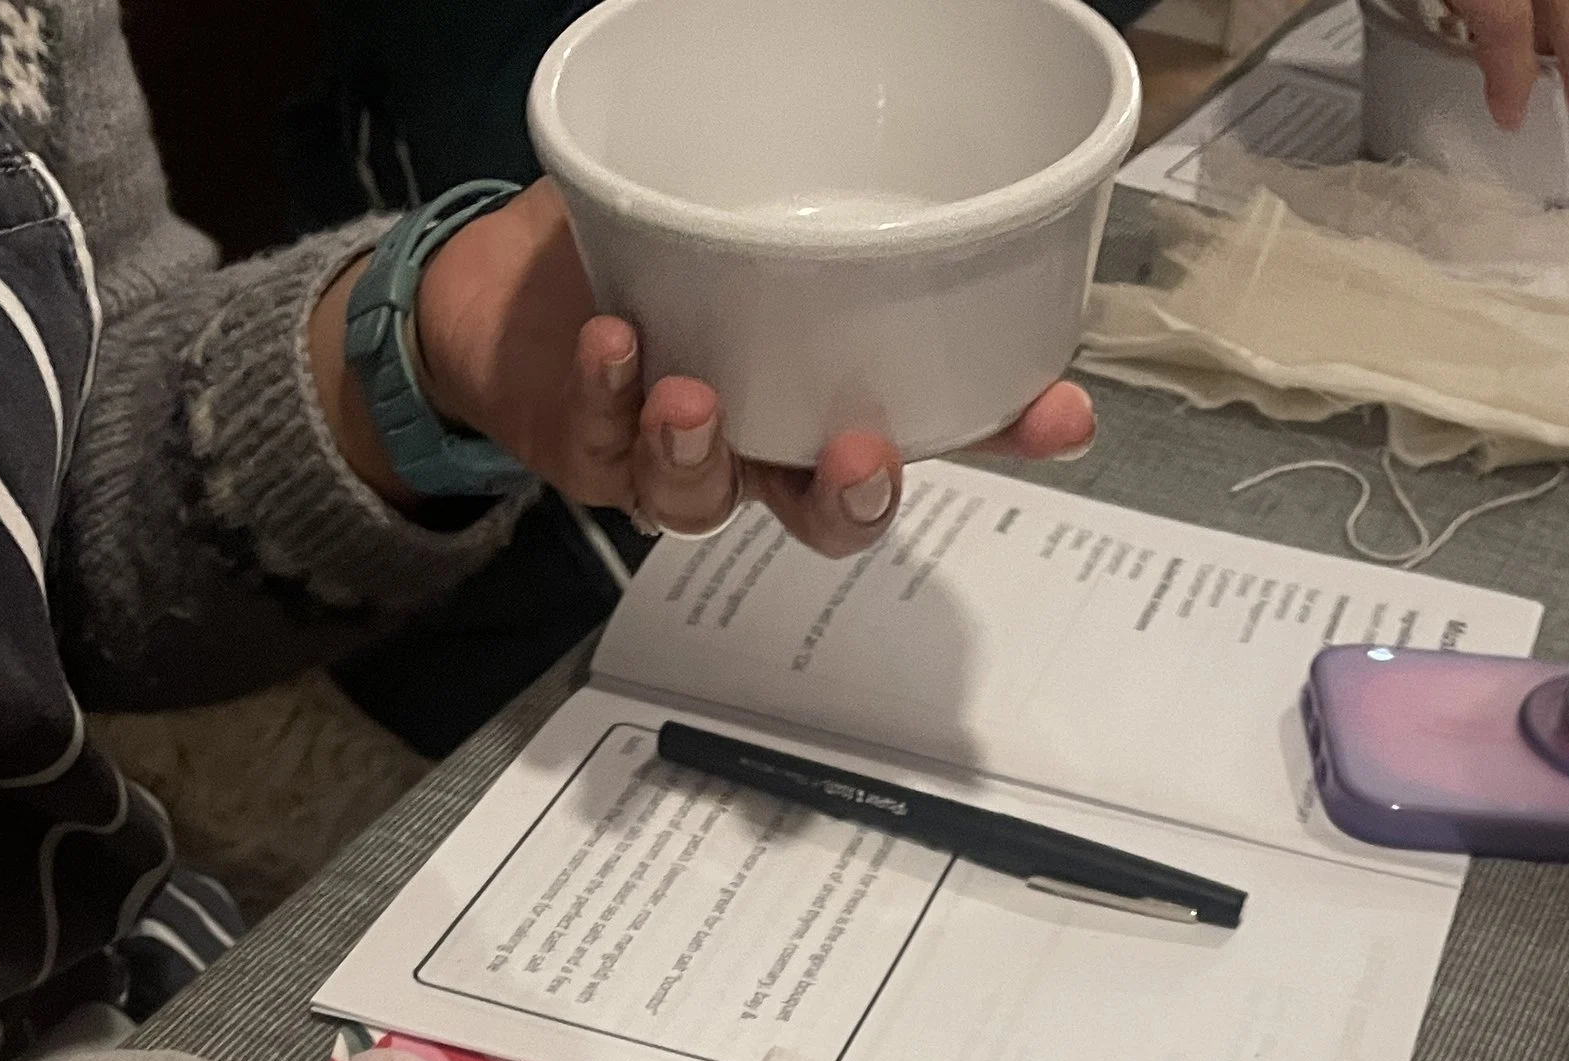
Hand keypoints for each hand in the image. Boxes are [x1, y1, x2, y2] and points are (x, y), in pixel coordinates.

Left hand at [313, 178, 1095, 557]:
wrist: (509, 289)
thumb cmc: (647, 227)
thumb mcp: (751, 181)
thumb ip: (828, 152)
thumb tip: (915, 34)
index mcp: (833, 383)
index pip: (939, 421)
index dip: (1004, 427)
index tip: (1059, 412)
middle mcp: (766, 435)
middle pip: (831, 506)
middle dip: (853, 494)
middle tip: (861, 456)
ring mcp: (680, 455)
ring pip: (710, 496)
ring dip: (703, 453)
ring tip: (690, 395)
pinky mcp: (595, 449)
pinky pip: (606, 443)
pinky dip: (610, 398)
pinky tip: (616, 343)